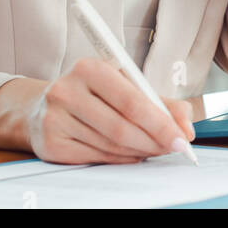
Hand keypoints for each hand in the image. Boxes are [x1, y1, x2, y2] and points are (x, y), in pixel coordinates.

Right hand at [26, 58, 194, 164]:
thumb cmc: (94, 93)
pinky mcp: (51, 144)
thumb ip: (159, 101)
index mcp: (88, 68)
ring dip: (141, 151)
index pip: (132, 100)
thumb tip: (185, 126)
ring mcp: (54, 119)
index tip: (182, 137)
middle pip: (121, 126)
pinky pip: (96, 157)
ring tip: (157, 149)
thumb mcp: (125, 85)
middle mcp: (66, 91)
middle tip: (175, 147)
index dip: (161, 122)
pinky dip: (122, 158)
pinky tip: (134, 154)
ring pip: (111, 144)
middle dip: (155, 140)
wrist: (42, 106)